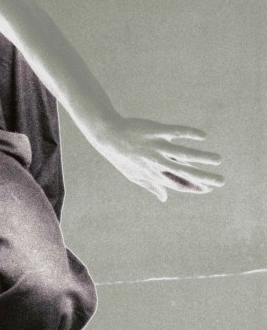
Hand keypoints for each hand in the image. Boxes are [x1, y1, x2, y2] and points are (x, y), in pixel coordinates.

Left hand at [93, 118, 223, 201]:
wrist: (107, 135)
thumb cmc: (121, 156)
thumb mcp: (133, 175)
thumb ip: (151, 186)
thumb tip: (164, 199)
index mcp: (153, 174)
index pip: (177, 184)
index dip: (194, 188)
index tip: (209, 189)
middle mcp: (157, 161)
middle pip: (184, 172)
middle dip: (204, 178)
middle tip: (222, 181)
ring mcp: (156, 146)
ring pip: (183, 153)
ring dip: (202, 157)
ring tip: (218, 159)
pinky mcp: (155, 131)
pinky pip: (175, 132)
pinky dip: (189, 133)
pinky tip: (203, 135)